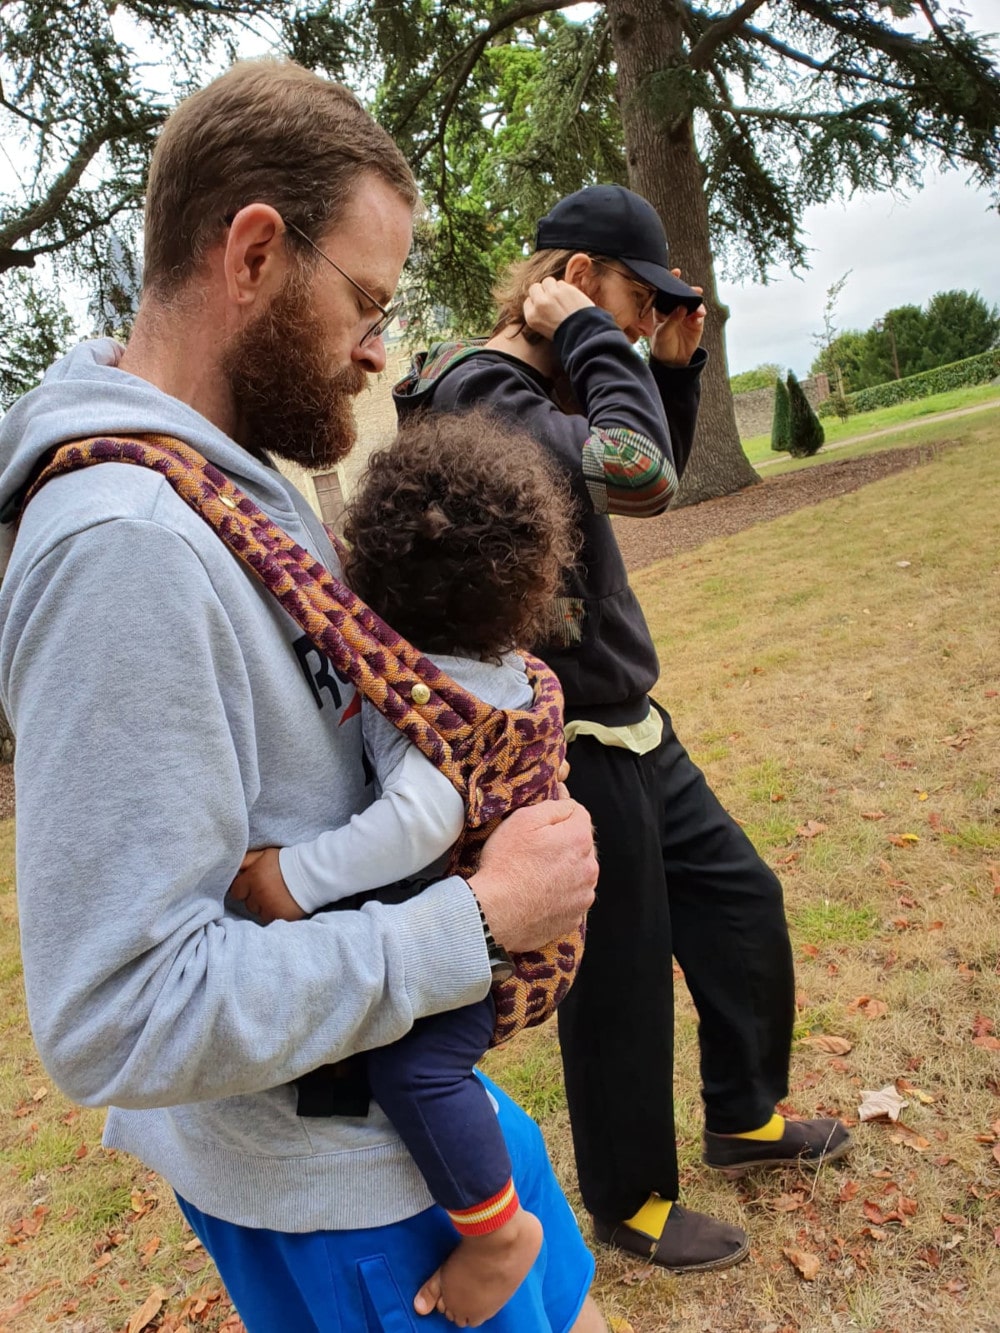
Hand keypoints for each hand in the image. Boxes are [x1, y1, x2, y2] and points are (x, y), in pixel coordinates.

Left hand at [230, 847, 304, 922]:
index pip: (236, 891)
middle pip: (248, 904)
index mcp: (253, 878)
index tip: (252, 885)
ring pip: (259, 914)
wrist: (313, 872)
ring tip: (277, 897)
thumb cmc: (287, 861)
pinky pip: (271, 920)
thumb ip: (246, 860)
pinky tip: (283, 904)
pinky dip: (275, 914)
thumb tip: (231, 866)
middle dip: (255, 898)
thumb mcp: (264, 854)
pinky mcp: (281, 918)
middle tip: (269, 889)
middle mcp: (259, 895)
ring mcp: (270, 908)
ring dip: (265, 908)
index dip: (244, 888)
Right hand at [469, 800, 597, 952]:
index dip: (559, 816)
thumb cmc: (506, 864)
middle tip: (533, 853)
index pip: (580, 815)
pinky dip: (560, 896)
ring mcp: (584, 896)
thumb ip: (553, 806)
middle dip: (563, 845)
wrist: (495, 913)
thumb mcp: (523, 820)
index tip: (540, 825)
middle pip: (581, 846)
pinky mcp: (575, 919)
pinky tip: (538, 896)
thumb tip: (568, 800)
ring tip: (534, 877)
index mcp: (579, 840)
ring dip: (564, 871)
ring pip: (579, 874)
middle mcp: (589, 868)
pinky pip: (571, 899)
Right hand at [523, 277, 593, 340]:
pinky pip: (561, 283)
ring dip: (553, 287)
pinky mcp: (565, 289)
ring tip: (561, 297)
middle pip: (535, 288)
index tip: (544, 305)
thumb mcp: (543, 328)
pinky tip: (570, 298)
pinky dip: (565, 289)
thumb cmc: (565, 335)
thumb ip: (539, 313)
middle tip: (552, 298)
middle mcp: (539, 304)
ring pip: (547, 281)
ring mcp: (552, 295)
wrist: (582, 335)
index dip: (537, 301)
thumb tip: (540, 299)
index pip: (528, 301)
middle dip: (542, 291)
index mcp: (532, 317)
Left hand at [650, 269, 704, 366]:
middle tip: (694, 290)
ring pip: (693, 303)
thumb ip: (672, 320)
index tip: (676, 272)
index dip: (670, 281)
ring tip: (698, 304)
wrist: (673, 361)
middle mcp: (675, 309)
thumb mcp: (663, 333)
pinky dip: (700, 313)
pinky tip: (699, 315)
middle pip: (682, 295)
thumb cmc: (662, 346)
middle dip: (688, 290)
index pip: (666, 293)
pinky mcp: (696, 323)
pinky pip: (699, 314)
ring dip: (696, 302)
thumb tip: (682, 307)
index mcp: (662, 309)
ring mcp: (686, 315)